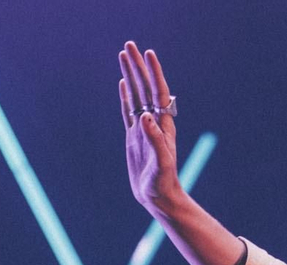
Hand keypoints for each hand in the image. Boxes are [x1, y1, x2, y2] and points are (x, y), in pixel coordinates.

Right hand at [119, 41, 181, 214]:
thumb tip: (146, 116)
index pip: (159, 92)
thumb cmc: (163, 182)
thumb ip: (155, 139)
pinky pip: (129, 111)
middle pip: (145, 88)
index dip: (154, 73)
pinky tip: (123, 84)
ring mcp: (143, 129)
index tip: (148, 54)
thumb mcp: (161, 162)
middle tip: (129, 45)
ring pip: (136, 96)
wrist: (158, 197)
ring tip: (123, 56)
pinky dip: (126, 96)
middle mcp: (154, 123)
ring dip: (131, 75)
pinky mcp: (134, 137)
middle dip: (138, 67)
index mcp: (163, 125)